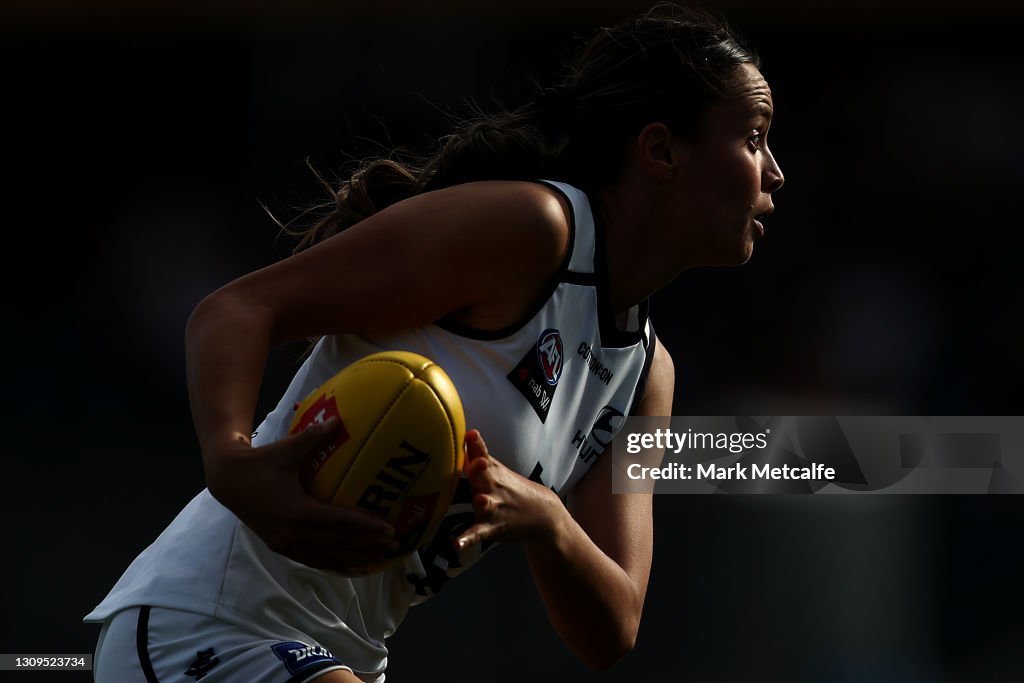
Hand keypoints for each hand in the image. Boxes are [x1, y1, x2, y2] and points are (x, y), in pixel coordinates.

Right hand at [204, 418, 397, 574]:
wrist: (227, 480)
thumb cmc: (260, 462)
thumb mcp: (287, 449)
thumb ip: (314, 436)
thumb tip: (338, 420)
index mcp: (297, 511)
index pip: (339, 522)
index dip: (366, 526)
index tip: (390, 529)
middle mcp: (292, 533)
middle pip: (338, 544)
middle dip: (368, 546)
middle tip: (396, 545)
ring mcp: (285, 544)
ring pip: (327, 557)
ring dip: (355, 559)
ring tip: (380, 559)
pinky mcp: (281, 547)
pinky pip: (313, 560)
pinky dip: (335, 566)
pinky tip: (353, 568)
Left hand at [455, 430, 564, 550]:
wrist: (543, 515)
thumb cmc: (511, 488)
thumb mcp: (498, 469)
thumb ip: (478, 453)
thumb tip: (465, 432)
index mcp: (493, 472)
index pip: (484, 454)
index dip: (478, 445)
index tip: (472, 434)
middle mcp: (494, 488)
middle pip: (486, 477)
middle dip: (481, 470)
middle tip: (478, 463)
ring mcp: (494, 508)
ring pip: (487, 505)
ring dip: (483, 503)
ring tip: (480, 500)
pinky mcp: (492, 528)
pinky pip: (478, 533)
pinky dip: (467, 539)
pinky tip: (456, 544)